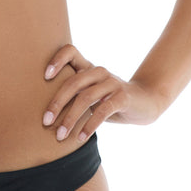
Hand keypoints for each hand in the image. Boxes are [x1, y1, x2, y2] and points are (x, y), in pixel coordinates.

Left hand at [42, 44, 162, 142]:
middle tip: (45, 122)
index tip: (45, 77)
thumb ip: (74, 97)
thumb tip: (45, 114)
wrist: (145, 103)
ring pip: (85, 98)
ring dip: (70, 119)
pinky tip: (81, 138)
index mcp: (88, 68)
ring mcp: (111, 82)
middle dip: (56, 103)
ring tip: (61, 136)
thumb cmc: (110, 101)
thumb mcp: (91, 96)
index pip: (70, 51)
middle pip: (73, 82)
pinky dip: (89, 126)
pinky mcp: (122, 97)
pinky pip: (102, 110)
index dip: (57, 59)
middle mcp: (99, 71)